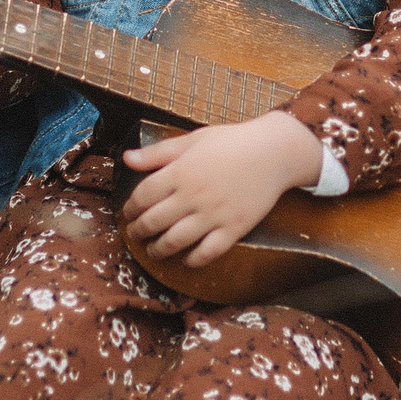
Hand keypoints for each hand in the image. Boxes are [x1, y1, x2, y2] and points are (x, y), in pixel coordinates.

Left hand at [119, 113, 325, 268]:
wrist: (274, 152)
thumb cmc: (232, 142)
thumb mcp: (192, 139)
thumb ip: (157, 153)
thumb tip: (126, 159)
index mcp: (180, 171)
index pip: (143, 196)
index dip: (130, 208)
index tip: (128, 212)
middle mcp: (193, 196)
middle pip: (154, 222)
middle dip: (139, 232)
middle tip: (135, 234)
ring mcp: (213, 214)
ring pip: (176, 241)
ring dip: (159, 250)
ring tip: (153, 251)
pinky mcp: (233, 228)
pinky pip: (208, 252)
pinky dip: (193, 260)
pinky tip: (186, 259)